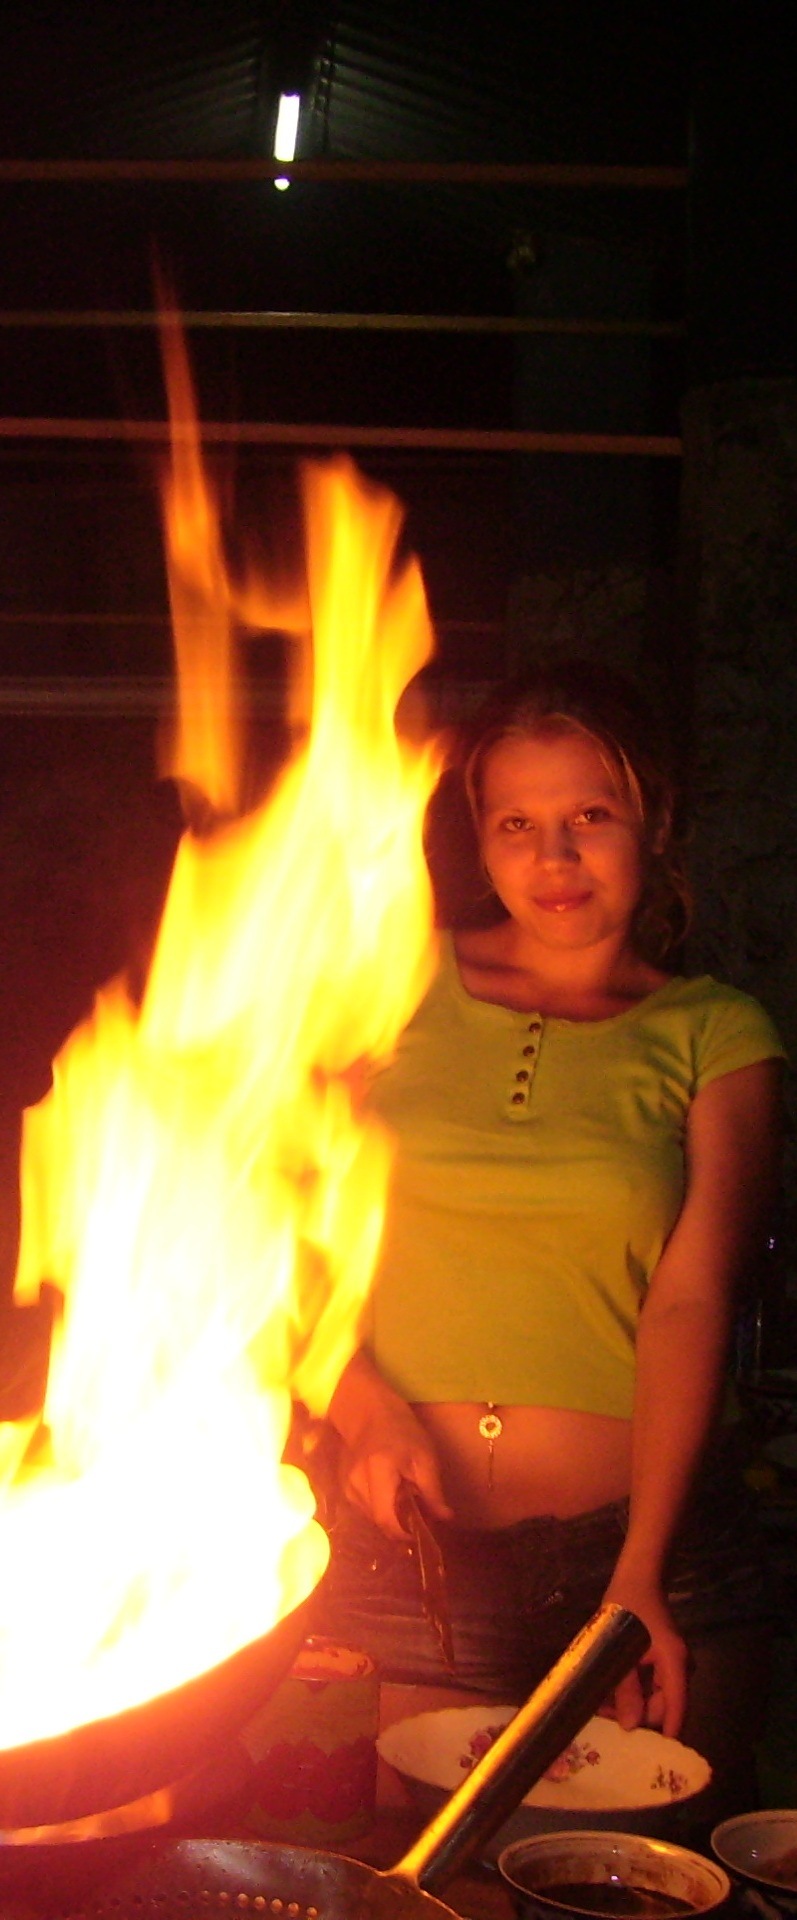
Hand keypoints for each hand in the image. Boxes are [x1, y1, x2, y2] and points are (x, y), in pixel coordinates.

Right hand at [340, 1403, 452, 1539]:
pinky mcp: (343, 1486)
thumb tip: (445, 1518)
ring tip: (404, 1499)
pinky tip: (389, 1493)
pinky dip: (379, 1507)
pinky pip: (364, 1507)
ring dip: (389, 1515)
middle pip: (378, 1521)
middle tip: (418, 1516)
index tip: (419, 1536)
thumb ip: (432, 1490)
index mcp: (378, 1472)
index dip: (402, 1534)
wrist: (369, 1412)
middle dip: (399, 1524)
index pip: (385, 1518)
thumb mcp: (424, 1457)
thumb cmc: (402, 1430)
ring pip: (370, 1516)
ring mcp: (346, 1485)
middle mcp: (356, 1482)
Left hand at [601, 1573, 687, 1737]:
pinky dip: (632, 1691)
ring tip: (599, 1708)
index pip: (677, 1709)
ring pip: (655, 1697)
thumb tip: (630, 1727)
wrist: (637, 1578)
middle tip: (605, 1725)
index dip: (667, 1736)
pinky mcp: (662, 1661)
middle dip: (638, 1718)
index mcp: (674, 1663)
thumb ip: (625, 1688)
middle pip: (663, 1706)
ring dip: (631, 1705)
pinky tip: (607, 1693)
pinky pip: (650, 1685)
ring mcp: (671, 1664)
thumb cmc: (627, 1608)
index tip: (655, 1761)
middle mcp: (679, 1667)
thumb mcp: (620, 1648)